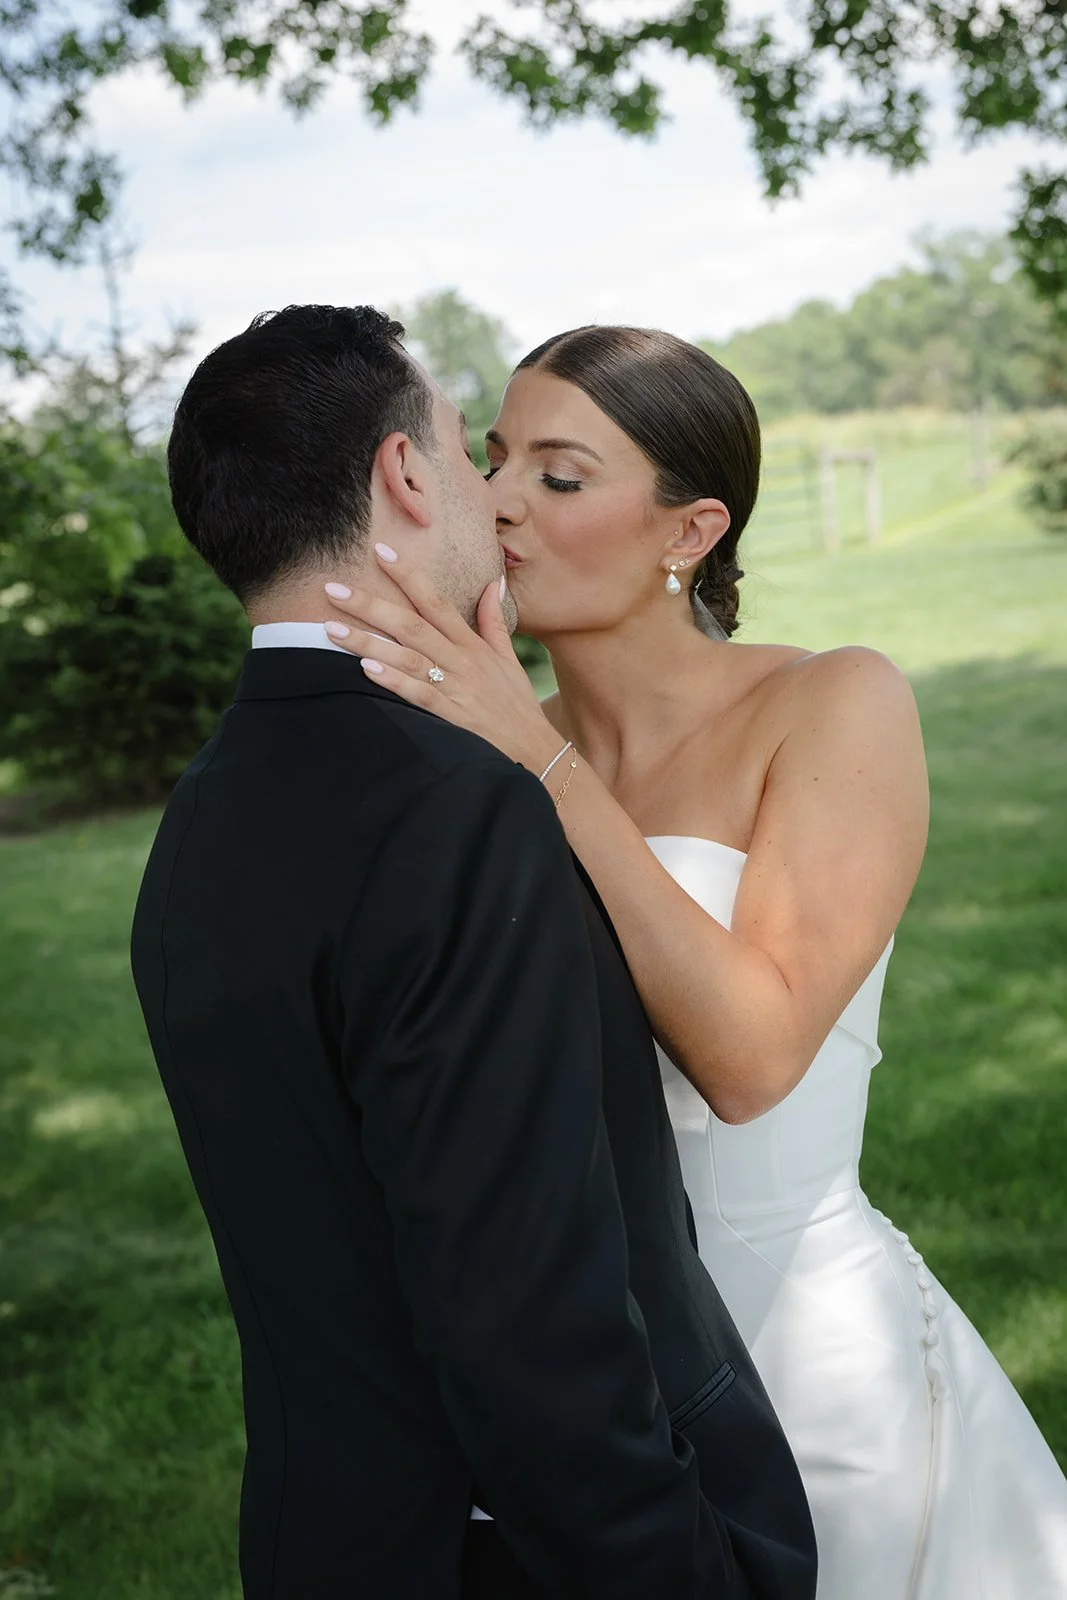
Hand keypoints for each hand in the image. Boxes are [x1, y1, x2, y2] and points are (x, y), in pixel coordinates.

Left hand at [321, 545, 562, 773]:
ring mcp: (456, 688)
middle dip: (370, 604)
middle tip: (332, 588)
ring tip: (330, 628)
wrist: (536, 749)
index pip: (436, 601)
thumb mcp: (508, 658)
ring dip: (367, 641)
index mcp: (472, 645)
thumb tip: (493, 581)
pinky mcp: (452, 717)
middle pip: (411, 624)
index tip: (380, 551)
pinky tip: (366, 668)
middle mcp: (462, 661)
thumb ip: (494, 620)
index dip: (408, 575)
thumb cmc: (516, 704)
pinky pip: (419, 694)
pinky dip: (393, 681)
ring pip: (407, 658)